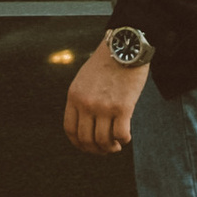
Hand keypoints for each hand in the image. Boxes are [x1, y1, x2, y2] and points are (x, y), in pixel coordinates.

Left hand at [63, 40, 149, 157]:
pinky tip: (126, 137)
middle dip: (96, 150)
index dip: (79, 144)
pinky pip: (121, 134)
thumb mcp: (84, 79)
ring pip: (103, 141)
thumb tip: (86, 123)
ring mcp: (104, 106)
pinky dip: (123, 140)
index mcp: (74, 96)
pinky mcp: (123, 107)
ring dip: (111, 148)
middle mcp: (86, 103)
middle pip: (86, 140)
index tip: (88, 147)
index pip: (70, 130)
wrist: (124, 47)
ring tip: (116, 145)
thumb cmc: (107, 62)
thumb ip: (81, 99)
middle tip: (106, 149)